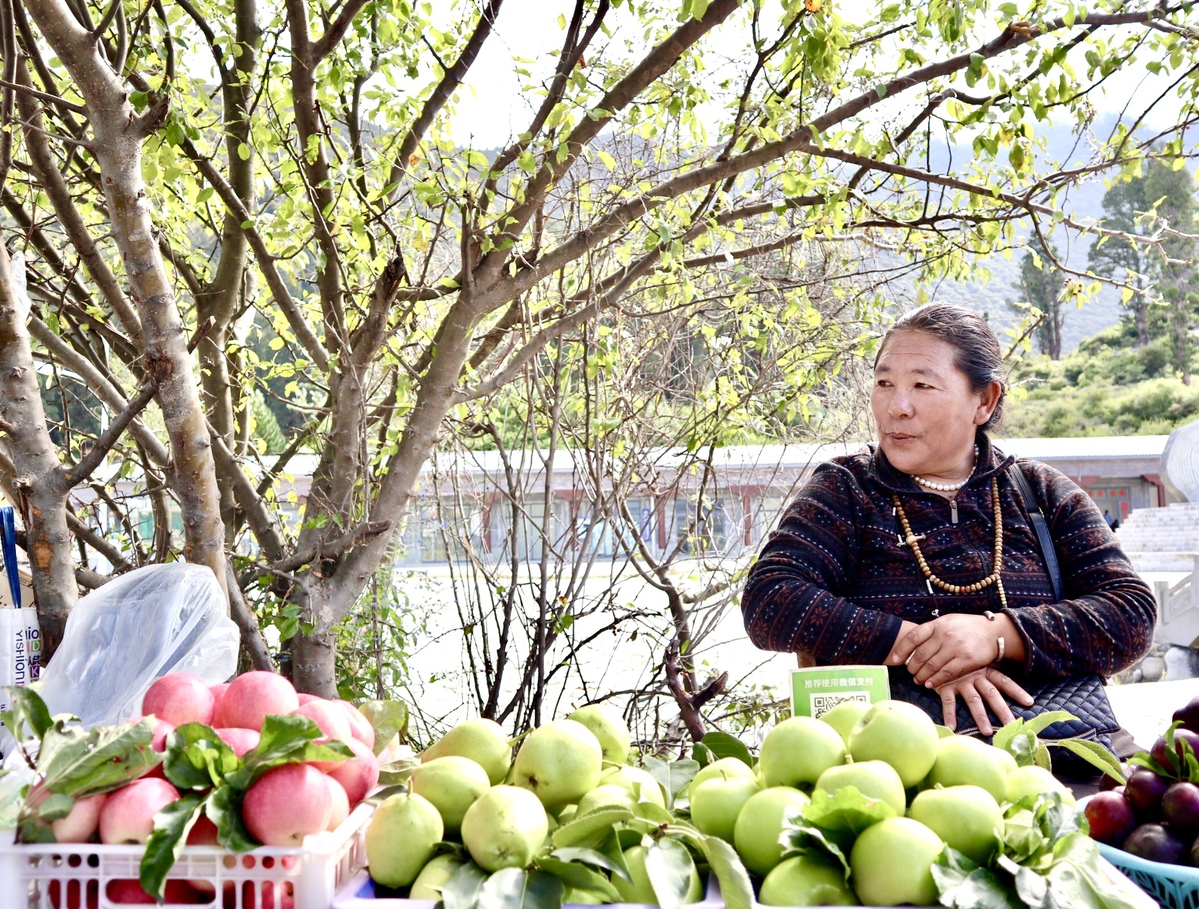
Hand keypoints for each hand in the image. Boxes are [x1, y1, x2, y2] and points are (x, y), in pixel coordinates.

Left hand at [887, 613, 1001, 686]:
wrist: (993, 632)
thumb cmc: (966, 628)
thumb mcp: (947, 622)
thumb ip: (932, 631)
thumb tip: (912, 644)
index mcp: (937, 624)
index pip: (913, 636)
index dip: (901, 649)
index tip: (894, 659)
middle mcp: (944, 635)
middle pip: (921, 654)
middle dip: (912, 666)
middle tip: (910, 672)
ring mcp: (955, 647)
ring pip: (932, 665)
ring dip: (922, 675)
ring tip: (917, 680)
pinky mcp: (966, 659)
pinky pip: (946, 673)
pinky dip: (936, 680)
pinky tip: (930, 684)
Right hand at [932, 667, 1033, 734]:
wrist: (932, 651)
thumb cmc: (958, 662)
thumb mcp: (975, 664)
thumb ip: (987, 673)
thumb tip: (1005, 681)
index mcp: (985, 671)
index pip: (1004, 682)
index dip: (1016, 691)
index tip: (1029, 703)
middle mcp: (975, 676)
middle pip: (992, 694)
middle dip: (1002, 710)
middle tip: (1012, 725)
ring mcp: (960, 681)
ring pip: (973, 700)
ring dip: (980, 716)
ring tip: (987, 732)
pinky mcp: (944, 686)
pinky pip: (948, 701)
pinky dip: (949, 714)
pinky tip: (951, 727)